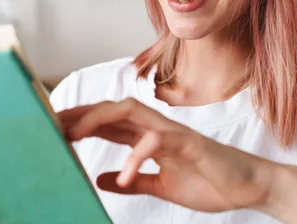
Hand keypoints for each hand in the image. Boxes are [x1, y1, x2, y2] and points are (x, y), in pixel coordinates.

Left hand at [61, 98, 276, 212]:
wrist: (247, 185)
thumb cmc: (208, 180)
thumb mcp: (161, 186)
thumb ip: (134, 179)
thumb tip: (102, 180)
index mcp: (149, 137)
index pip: (108, 123)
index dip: (79, 123)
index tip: (51, 129)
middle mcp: (158, 128)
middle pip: (112, 110)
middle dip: (80, 114)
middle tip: (49, 125)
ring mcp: (173, 133)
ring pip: (131, 113)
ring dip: (100, 121)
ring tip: (74, 136)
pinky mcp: (189, 144)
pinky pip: (158, 143)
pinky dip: (136, 158)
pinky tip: (120, 177)